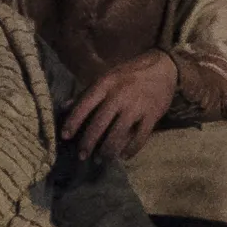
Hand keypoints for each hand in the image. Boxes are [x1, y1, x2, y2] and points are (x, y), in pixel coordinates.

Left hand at [58, 49, 181, 163]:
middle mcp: (120, 95)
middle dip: (88, 142)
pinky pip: (140, 137)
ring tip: (101, 159)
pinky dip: (131, 149)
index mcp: (106, 84)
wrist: (163, 67)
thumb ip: (86, 93)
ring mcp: (137, 106)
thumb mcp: (107, 77)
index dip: (73, 122)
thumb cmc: (130, 73)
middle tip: (82, 156)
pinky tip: (124, 157)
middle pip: (99, 124)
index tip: (64, 136)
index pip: (84, 105)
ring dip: (107, 150)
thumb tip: (63, 107)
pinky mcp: (152, 115)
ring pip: (118, 133)